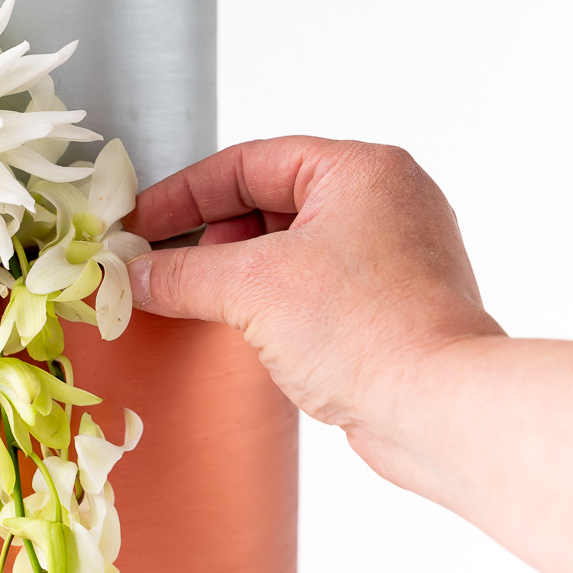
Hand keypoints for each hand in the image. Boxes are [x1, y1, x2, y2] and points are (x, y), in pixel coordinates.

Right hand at [126, 137, 502, 477]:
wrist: (439, 410)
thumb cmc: (368, 331)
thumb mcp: (252, 289)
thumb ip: (181, 274)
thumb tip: (133, 275)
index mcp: (361, 171)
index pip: (250, 162)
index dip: (184, 193)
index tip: (139, 225)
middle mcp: (385, 204)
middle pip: (269, 203)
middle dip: (210, 238)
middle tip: (159, 268)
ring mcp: (393, 257)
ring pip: (291, 250)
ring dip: (238, 274)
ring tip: (195, 301)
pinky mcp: (391, 308)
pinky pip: (315, 289)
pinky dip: (272, 303)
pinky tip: (244, 331)